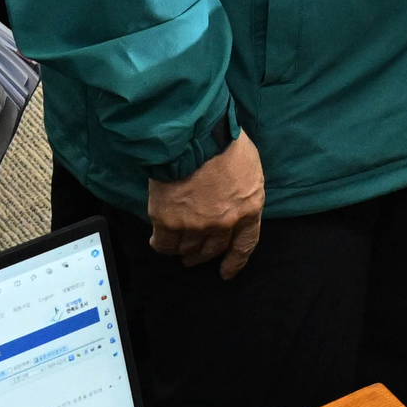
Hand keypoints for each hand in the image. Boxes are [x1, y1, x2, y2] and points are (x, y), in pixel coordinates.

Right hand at [149, 134, 265, 277]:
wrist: (193, 134)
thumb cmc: (223, 141)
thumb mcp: (248, 167)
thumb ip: (241, 190)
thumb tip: (232, 197)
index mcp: (249, 208)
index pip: (244, 245)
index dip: (234, 262)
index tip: (226, 272)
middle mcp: (224, 223)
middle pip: (213, 249)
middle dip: (203, 256)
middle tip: (193, 258)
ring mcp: (196, 225)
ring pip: (187, 249)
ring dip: (181, 250)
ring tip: (175, 248)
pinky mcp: (169, 221)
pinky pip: (164, 244)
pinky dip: (161, 245)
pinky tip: (157, 240)